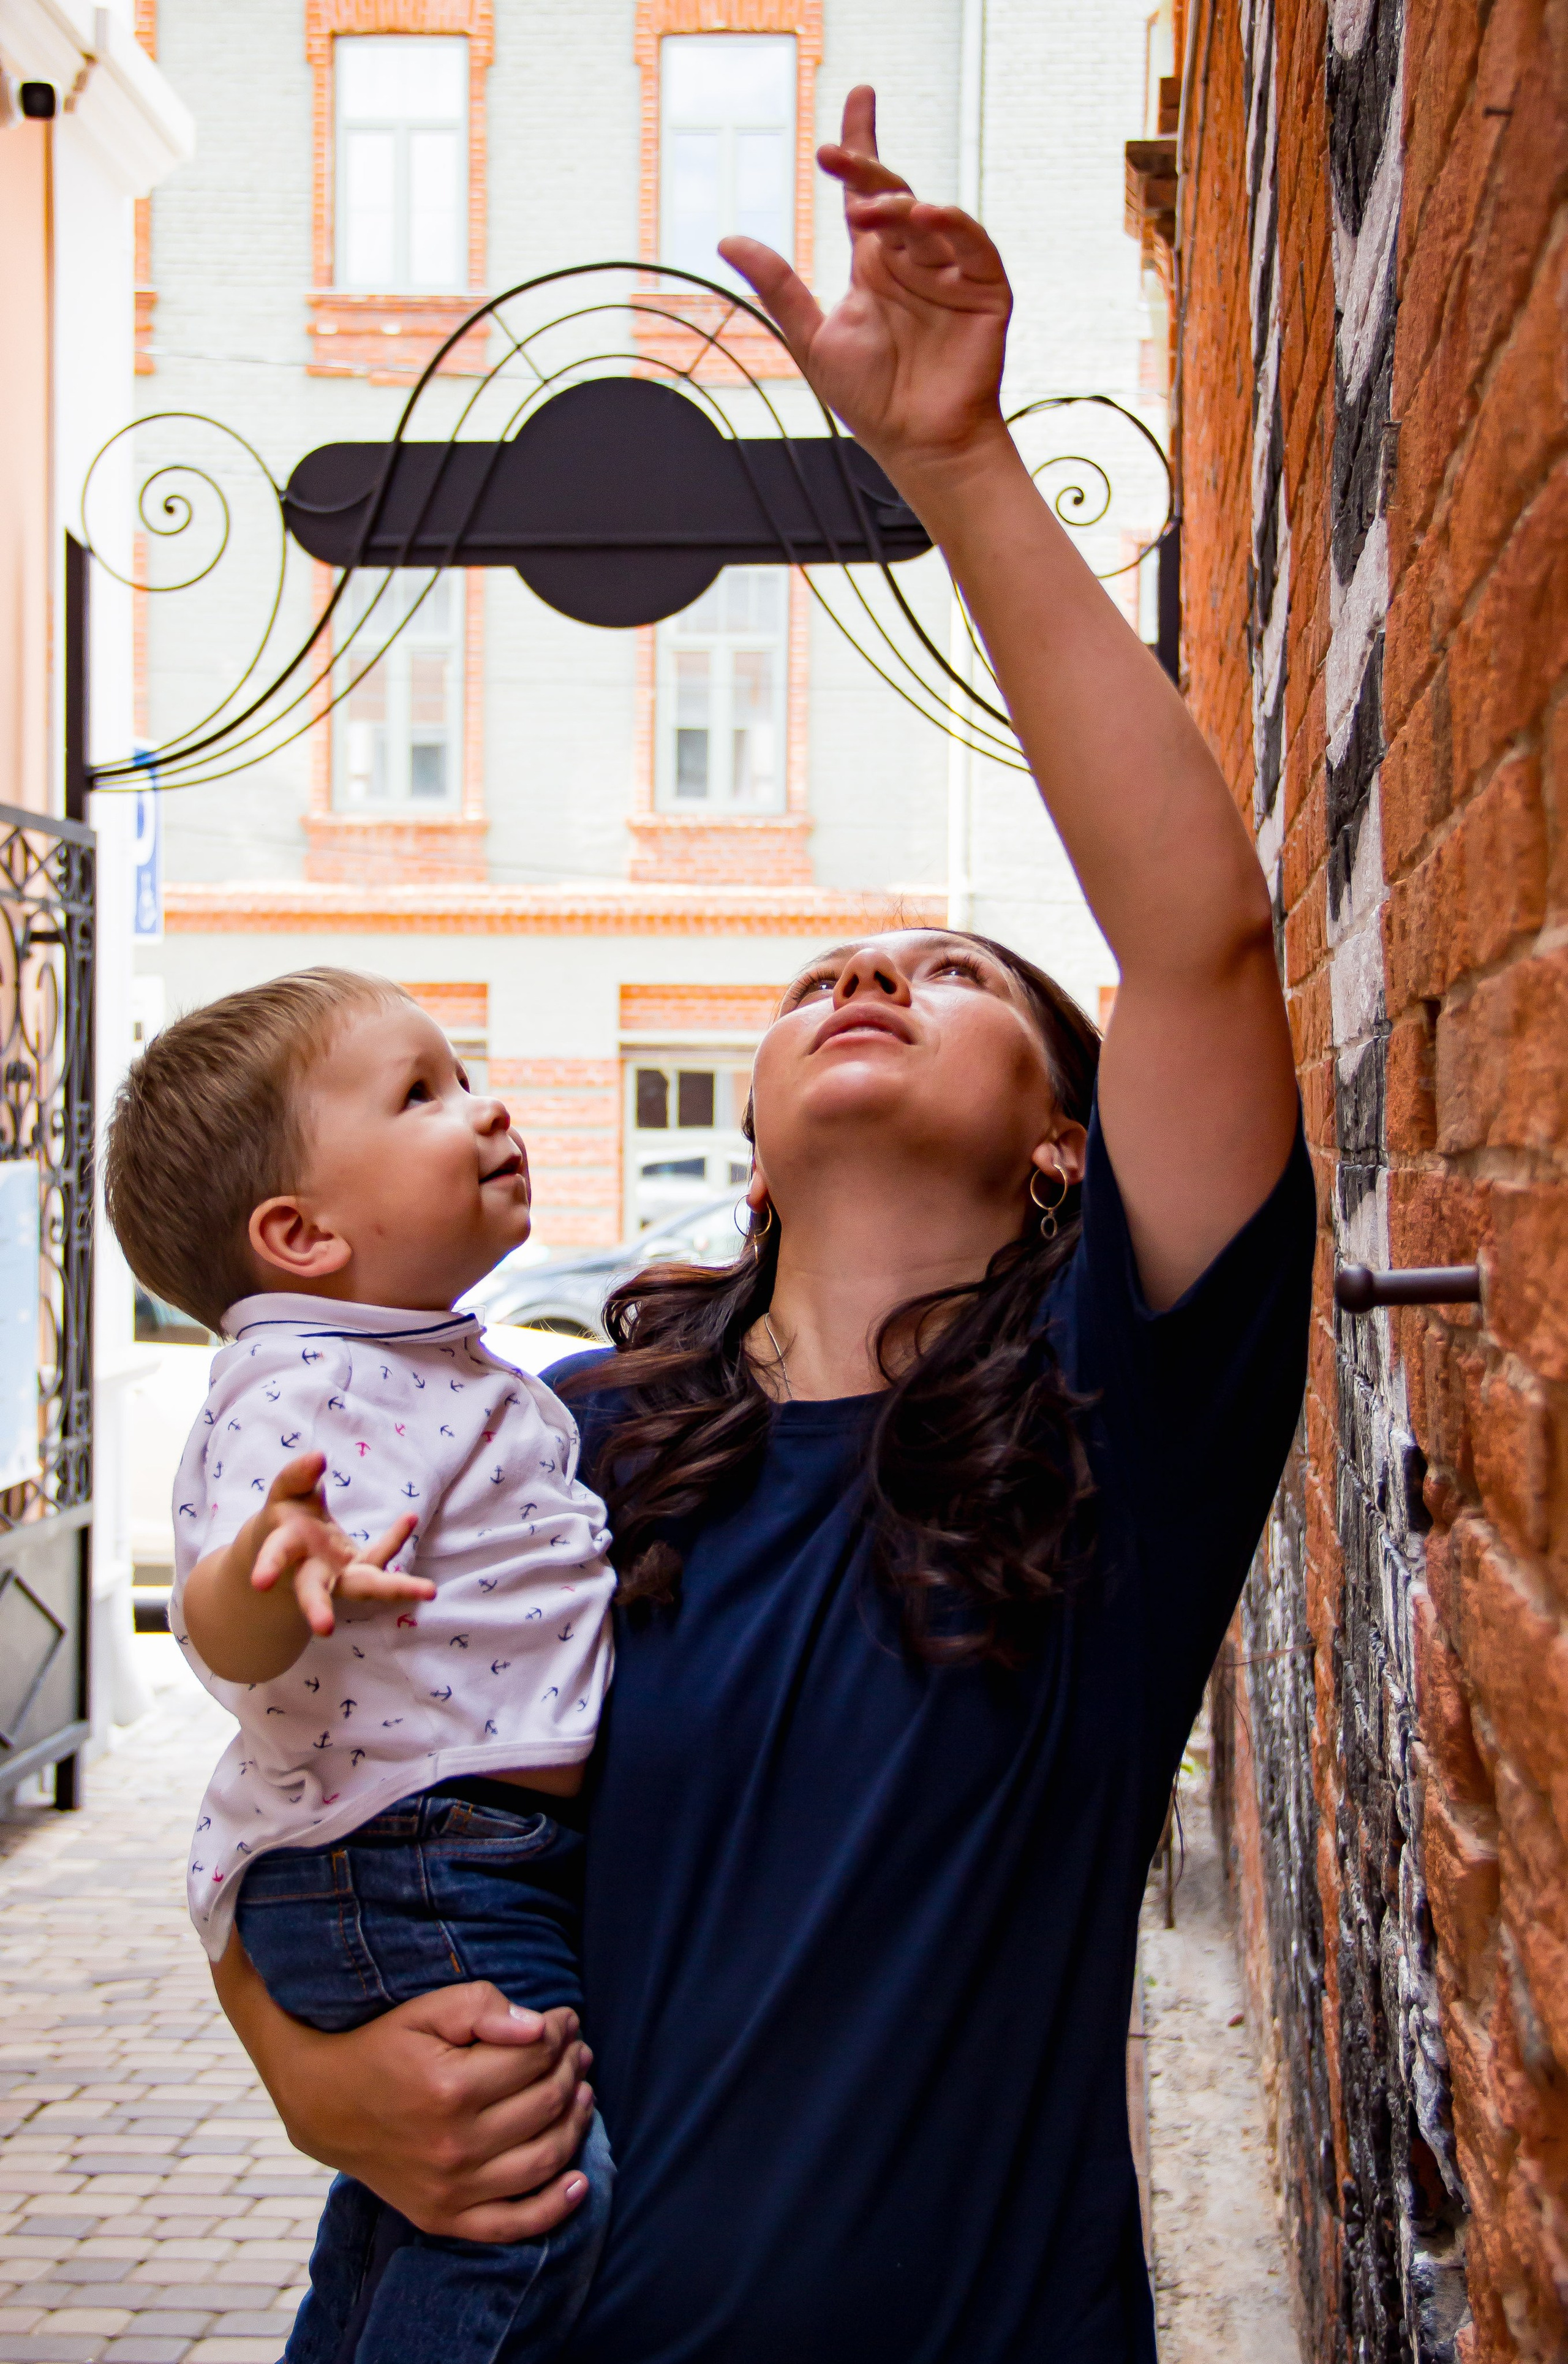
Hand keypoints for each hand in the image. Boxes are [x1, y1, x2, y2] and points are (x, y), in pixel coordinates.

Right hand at [213, 1941, 596, 2242]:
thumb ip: (481, 2007)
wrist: (326, 2106)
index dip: (560, 2032)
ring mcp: (450, 2189)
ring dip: (575, 2123)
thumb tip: (538, 2027)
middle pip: (545, 2105)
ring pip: (543, 2160)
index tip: (565, 2019)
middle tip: (578, 2051)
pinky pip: (512, 2225)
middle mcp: (454, 2145)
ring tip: (583, 2093)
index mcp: (450, 2087)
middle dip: (571, 2071)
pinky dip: (554, 2208)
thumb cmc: (384, 2049)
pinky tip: (580, 2183)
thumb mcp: (425, 2011)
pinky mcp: (444, 2218)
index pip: (535, 2057)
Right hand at [250, 1451, 429, 1637]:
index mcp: (284, 1548)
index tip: (259, 1582)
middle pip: (312, 1592)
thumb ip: (297, 1476)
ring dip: (394, 1590)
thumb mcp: (285, 1493)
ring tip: (428, 1591)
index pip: (276, 1555)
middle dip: (316, 1609)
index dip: (268, 1566)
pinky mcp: (359, 1571)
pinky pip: (379, 1557)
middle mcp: (311, 1570)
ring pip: (363, 1587)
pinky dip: (395, 1539)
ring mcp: (338, 1575)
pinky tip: (409, 1517)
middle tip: (324, 1629)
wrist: (285, 1550)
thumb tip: (318, 1457)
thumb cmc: (285, 1517)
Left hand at [720, 84, 1011, 479]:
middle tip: (835, 154)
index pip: (864, 193)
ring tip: (871, 210)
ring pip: (928, 218)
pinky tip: (929, 216)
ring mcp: (950, 273)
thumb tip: (728, 240)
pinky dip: (953, 226)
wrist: (919, 445)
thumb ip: (779, 287)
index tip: (856, 98)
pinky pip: (972, 244)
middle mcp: (912, 262)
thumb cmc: (870, 401)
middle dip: (868, 168)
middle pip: (893, 196)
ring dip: (900, 206)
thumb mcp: (812, 338)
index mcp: (874, 266)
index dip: (860, 147)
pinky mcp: (984, 290)